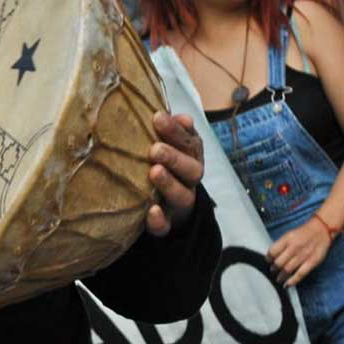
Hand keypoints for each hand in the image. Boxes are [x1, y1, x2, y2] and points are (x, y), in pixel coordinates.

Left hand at [146, 112, 204, 236]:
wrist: (170, 210)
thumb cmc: (166, 167)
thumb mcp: (171, 148)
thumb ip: (175, 132)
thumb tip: (183, 117)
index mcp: (191, 158)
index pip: (190, 143)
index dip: (177, 131)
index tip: (157, 117)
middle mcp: (189, 181)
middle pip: (192, 170)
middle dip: (175, 158)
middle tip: (155, 149)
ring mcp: (179, 204)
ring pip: (182, 196)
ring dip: (169, 184)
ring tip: (154, 172)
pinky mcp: (167, 225)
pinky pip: (166, 226)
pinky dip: (159, 220)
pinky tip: (151, 211)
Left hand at [269, 220, 331, 285]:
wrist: (321, 230)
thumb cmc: (304, 233)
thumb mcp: (289, 234)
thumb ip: (281, 245)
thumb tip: (272, 256)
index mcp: (287, 239)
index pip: (272, 252)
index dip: (268, 259)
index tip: (268, 261)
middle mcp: (294, 247)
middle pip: (279, 262)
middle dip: (274, 268)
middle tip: (273, 271)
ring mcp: (303, 255)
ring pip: (288, 269)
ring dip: (281, 276)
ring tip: (278, 279)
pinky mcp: (312, 262)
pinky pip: (300, 274)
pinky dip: (293, 280)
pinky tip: (287, 284)